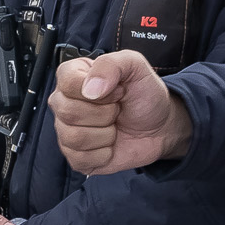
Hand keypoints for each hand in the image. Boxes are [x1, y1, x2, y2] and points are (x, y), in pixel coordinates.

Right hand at [49, 49, 192, 175]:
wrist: (160, 127)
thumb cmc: (144, 95)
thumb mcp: (135, 66)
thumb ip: (111, 65)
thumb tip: (90, 90)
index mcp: (73, 76)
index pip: (66, 82)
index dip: (98, 90)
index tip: (117, 91)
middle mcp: (64, 103)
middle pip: (68, 112)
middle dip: (105, 113)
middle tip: (117, 110)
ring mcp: (66, 131)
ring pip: (74, 137)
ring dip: (105, 134)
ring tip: (114, 127)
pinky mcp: (75, 156)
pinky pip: (79, 159)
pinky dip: (104, 154)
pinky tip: (110, 145)